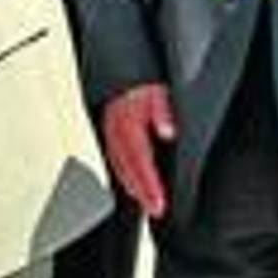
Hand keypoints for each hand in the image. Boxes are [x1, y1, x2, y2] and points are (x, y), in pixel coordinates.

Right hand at [101, 83, 176, 218]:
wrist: (123, 68)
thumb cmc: (142, 80)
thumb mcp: (158, 89)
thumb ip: (162, 110)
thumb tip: (167, 131)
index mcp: (127, 122)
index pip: (140, 160)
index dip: (149, 184)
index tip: (159, 203)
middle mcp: (115, 130)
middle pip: (128, 169)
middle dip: (142, 192)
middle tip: (156, 210)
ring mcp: (111, 131)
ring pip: (120, 165)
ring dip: (133, 186)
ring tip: (147, 202)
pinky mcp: (110, 130)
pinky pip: (115, 157)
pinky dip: (125, 174)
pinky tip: (133, 182)